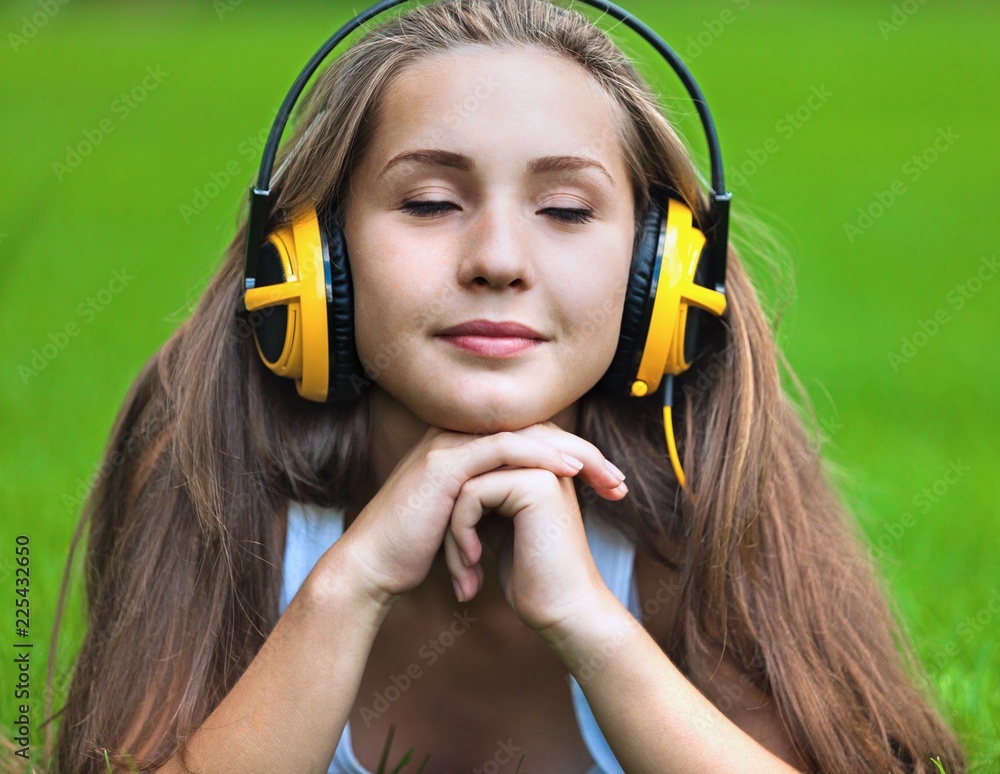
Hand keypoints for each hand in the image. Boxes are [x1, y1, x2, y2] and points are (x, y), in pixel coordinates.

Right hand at [331, 422, 626, 615]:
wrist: (373, 568)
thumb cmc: (418, 549)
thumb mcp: (467, 521)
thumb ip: (494, 503)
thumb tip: (531, 510)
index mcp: (466, 448)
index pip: (531, 439)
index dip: (573, 456)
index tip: (607, 485)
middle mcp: (457, 437)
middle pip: (535, 430)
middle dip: (584, 453)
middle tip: (618, 481)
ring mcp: (449, 444)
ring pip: (525, 433)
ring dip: (572, 452)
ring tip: (606, 477)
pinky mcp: (444, 462)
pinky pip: (502, 447)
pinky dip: (540, 455)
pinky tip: (569, 469)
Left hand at [443, 422, 627, 632]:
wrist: (567, 613)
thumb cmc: (533, 581)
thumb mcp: (501, 530)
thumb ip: (485, 501)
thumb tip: (446, 485)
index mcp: (537, 467)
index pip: (474, 473)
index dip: (457, 514)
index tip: (462, 560)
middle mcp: (543, 460)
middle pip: (467, 474)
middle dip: (452, 521)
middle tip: (461, 567)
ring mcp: (543, 468)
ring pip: (464, 483)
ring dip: (453, 532)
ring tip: (465, 571)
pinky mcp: (537, 484)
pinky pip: (471, 494)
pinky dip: (461, 532)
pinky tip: (474, 563)